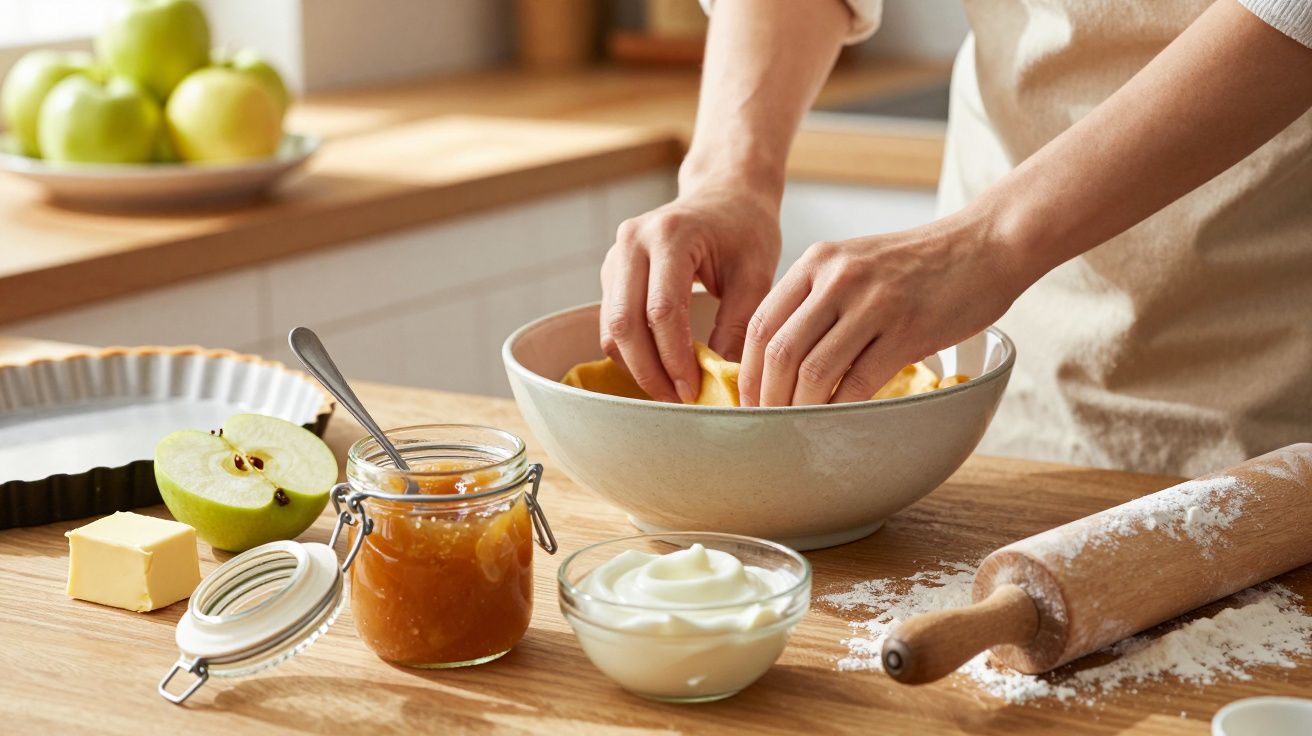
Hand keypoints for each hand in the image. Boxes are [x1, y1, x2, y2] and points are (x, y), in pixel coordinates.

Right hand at [600, 188, 780, 402]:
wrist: (725, 194)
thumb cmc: (746, 230)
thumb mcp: (755, 275)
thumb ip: (738, 325)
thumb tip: (722, 381)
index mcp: (670, 235)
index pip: (662, 311)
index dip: (675, 358)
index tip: (695, 390)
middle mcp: (633, 241)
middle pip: (624, 323)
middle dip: (649, 371)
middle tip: (678, 400)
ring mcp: (616, 256)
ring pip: (611, 328)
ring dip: (637, 366)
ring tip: (672, 389)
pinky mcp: (612, 272)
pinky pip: (612, 324)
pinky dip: (632, 352)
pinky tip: (662, 367)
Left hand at [737, 216, 1026, 406]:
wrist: (986, 243)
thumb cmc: (920, 263)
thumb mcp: (855, 262)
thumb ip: (817, 298)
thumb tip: (782, 356)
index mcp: (818, 262)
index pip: (762, 323)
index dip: (747, 370)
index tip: (748, 399)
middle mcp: (838, 279)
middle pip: (779, 351)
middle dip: (766, 397)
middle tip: (766, 423)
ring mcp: (873, 304)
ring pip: (813, 371)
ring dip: (799, 409)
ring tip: (798, 428)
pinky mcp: (906, 331)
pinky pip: (859, 382)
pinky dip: (841, 409)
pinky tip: (838, 421)